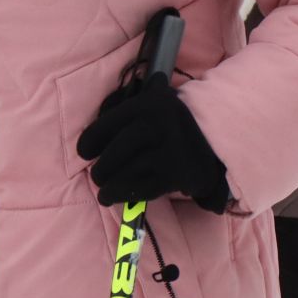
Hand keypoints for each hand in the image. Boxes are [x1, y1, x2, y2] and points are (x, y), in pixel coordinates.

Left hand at [76, 73, 229, 211]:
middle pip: (115, 152)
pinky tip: (113, 197)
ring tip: (103, 190)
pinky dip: (123, 195)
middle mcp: (158, 125)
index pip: (108, 124)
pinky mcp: (176, 175)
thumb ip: (128, 100)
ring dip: (109, 186)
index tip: (84, 152)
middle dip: (101, 168)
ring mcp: (168, 151)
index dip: (90, 140)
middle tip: (97, 176)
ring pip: (126, 173)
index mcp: (149, 104)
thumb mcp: (155, 101)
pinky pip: (141, 189)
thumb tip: (105, 108)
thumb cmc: (171, 122)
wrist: (213, 143)